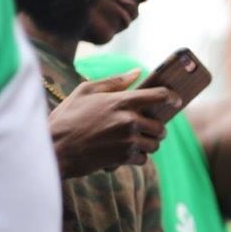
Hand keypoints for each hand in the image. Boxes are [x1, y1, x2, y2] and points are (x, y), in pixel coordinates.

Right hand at [48, 69, 181, 177]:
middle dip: (157, 128)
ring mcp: (128, 141)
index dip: (172, 97)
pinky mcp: (123, 158)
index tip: (176, 100)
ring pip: (155, 144)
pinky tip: (123, 152)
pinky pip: (144, 159)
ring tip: (134, 140)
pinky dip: (137, 157)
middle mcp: (128, 121)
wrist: (54, 148)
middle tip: (147, 127)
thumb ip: (114, 81)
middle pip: (161, 126)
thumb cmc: (67, 117)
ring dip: (148, 143)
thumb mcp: (86, 91)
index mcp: (121, 101)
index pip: (159, 95)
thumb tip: (137, 72)